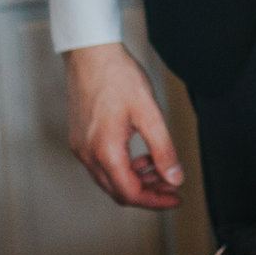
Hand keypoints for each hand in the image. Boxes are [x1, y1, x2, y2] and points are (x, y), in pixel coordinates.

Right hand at [63, 42, 183, 208]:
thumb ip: (163, 149)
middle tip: (172, 186)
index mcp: (104, 150)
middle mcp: (87, 154)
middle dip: (148, 193)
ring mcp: (80, 147)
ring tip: (161, 170)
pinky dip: (124, 167)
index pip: (130, 193)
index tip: (176, 197)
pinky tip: (142, 157)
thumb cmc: (118, 76)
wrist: (90, 53)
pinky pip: (102, 165)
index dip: (156, 201)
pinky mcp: (80, 139)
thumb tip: (174, 178)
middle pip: (118, 191)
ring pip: (110, 179)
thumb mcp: (149, 113)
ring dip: (136, 180)